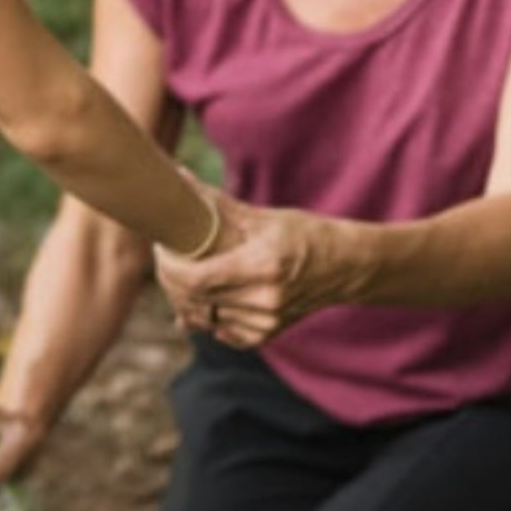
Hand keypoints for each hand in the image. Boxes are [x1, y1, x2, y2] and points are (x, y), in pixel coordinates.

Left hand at [156, 200, 354, 347]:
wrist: (347, 267)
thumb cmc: (306, 235)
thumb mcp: (263, 218)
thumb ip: (217, 205)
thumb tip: (179, 177)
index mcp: (262, 267)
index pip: (196, 279)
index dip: (169, 266)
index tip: (162, 248)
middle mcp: (264, 300)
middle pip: (195, 299)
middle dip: (171, 278)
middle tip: (167, 256)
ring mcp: (267, 321)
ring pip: (204, 318)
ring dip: (185, 298)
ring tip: (181, 274)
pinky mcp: (268, 334)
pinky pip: (223, 332)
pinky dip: (208, 318)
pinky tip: (202, 300)